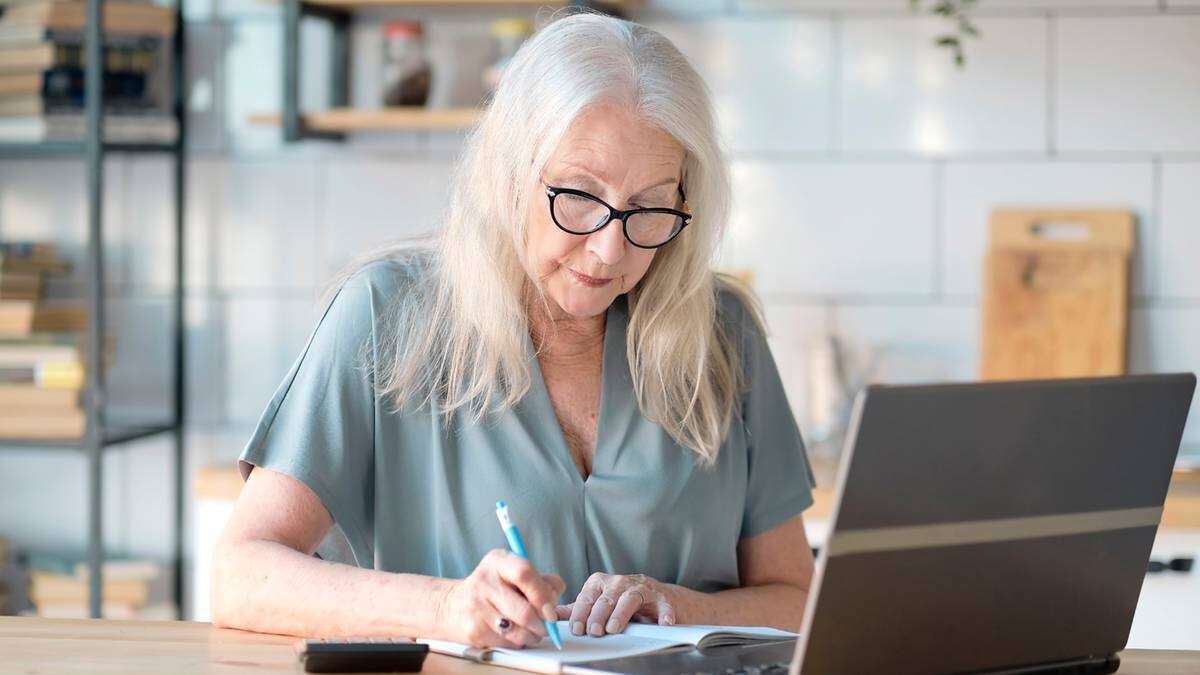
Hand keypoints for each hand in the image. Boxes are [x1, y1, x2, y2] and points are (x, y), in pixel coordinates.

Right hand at [435, 549, 564, 648]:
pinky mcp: (473, 630)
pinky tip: (514, 633)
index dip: (543, 593)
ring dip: (533, 635)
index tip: (551, 608)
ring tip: (533, 630)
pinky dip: (518, 642)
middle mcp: (483, 581)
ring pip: (518, 631)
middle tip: (547, 625)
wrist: (453, 606)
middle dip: (542, 623)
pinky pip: (507, 643)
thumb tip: (555, 596)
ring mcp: (476, 607)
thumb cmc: (494, 589)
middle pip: (525, 610)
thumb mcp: (513, 573)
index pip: (524, 572)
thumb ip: (540, 580)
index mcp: (497, 561)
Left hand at [556, 572, 676, 636]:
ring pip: (629, 598)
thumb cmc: (624, 601)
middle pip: (606, 598)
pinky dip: (664, 614)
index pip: (587, 597)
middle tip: (593, 631)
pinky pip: (663, 605)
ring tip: (614, 627)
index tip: (577, 629)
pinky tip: (662, 623)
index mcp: (601, 583)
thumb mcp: (599, 602)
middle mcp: (620, 583)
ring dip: (621, 613)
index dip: (580, 613)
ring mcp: (643, 589)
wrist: (660, 599)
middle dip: (598, 615)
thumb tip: (551, 614)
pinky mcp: (663, 598)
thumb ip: (577, 609)